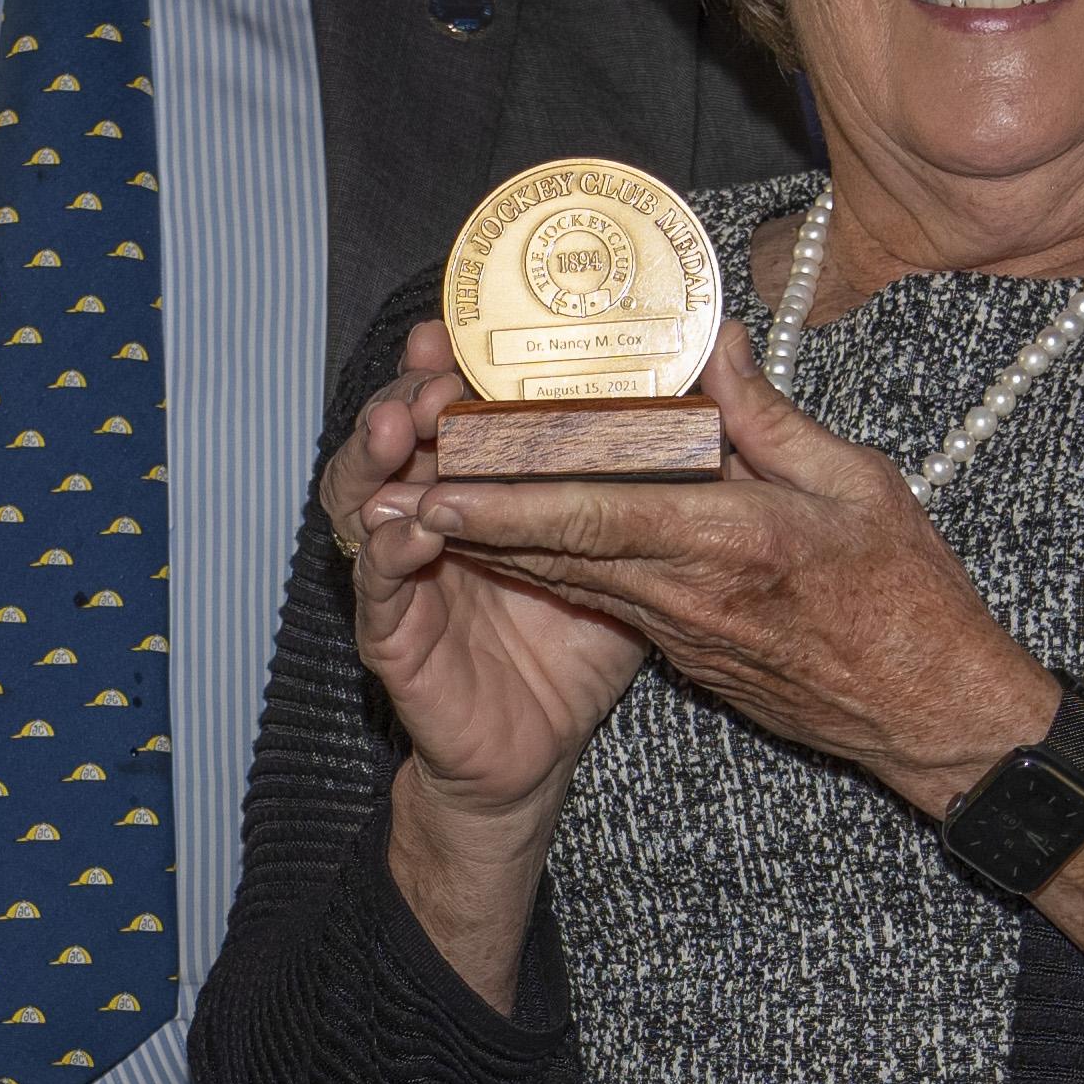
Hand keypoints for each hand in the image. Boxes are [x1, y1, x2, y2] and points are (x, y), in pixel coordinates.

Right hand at [325, 320, 650, 831]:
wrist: (537, 755)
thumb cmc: (580, 650)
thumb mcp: (634, 552)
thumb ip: (657, 475)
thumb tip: (716, 388)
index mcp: (482, 491)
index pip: (454, 410)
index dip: (449, 366)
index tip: (462, 328)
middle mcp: (431, 520)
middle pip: (398, 438)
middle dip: (408, 393)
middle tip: (433, 367)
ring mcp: (404, 577)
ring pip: (366, 498)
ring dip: (378, 458)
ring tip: (399, 426)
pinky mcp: (394, 637)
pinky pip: (377, 586)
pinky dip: (387, 552)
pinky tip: (408, 527)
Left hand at [415, 323, 1049, 818]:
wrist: (930, 714)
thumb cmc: (909, 596)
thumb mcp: (856, 484)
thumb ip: (768, 417)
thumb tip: (709, 346)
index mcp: (730, 543)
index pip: (592, 514)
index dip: (504, 497)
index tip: (437, 479)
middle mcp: (688, 595)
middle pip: (555, 548)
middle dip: (469, 516)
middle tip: (392, 481)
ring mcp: (683, 633)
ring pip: (567, 576)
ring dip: (493, 542)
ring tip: (422, 501)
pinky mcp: (688, 654)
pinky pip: (603, 597)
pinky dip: (550, 563)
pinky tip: (508, 536)